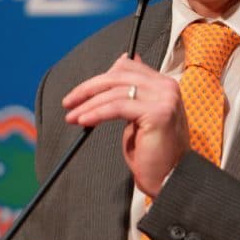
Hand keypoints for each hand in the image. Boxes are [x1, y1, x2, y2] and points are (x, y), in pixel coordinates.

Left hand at [63, 54, 188, 197]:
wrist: (170, 176)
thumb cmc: (153, 152)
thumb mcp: (138, 116)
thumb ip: (131, 93)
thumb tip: (119, 63)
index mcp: (164, 84)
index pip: (128, 66)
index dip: (101, 77)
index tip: (81, 92)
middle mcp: (167, 87)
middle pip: (119, 76)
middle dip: (89, 88)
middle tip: (69, 102)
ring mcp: (164, 98)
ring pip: (115, 92)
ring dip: (88, 104)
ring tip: (73, 116)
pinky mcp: (158, 112)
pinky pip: (118, 107)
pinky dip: (97, 113)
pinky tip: (85, 121)